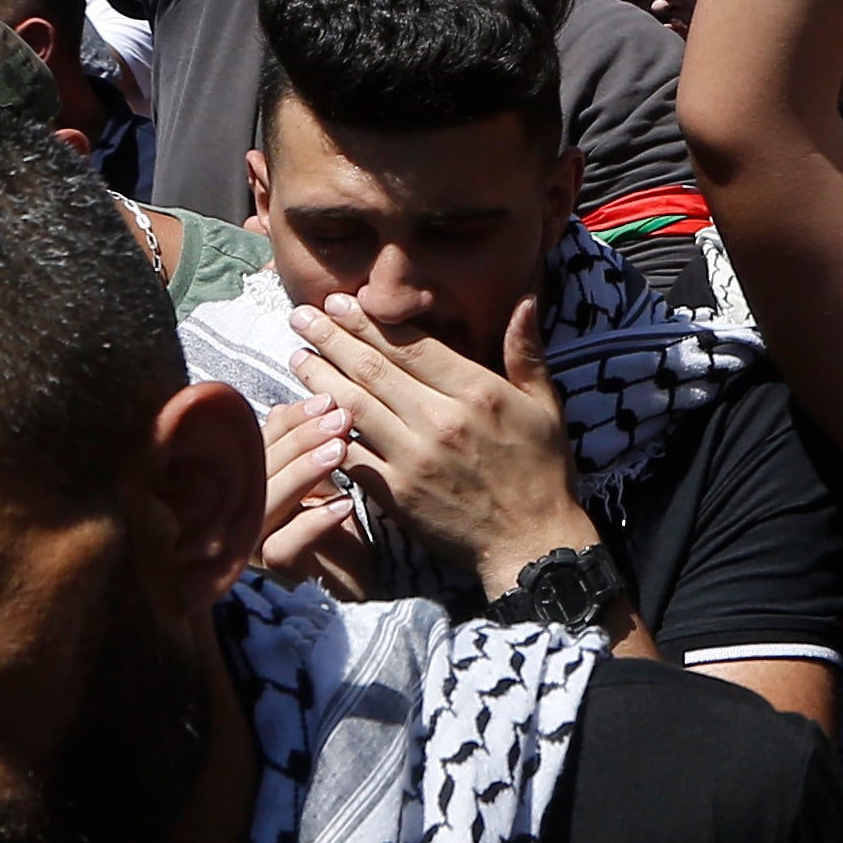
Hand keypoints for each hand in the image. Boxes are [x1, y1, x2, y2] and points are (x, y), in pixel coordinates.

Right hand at [254, 395, 370, 589]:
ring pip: (265, 503)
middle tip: (340, 418)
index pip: (259, 442)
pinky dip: (312, 523)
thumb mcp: (325, 472)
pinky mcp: (279, 573)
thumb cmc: (340, 515)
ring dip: (302, 473)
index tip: (327, 399)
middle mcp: (243, 511)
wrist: (363, 573)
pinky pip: (283, 547)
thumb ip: (306, 442)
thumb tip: (283, 406)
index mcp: (251, 480)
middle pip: (257, 469)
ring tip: (340, 451)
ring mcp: (255, 542)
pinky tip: (344, 503)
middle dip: (299, 439)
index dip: (291, 419)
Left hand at [290, 293, 599, 601]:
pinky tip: (308, 416)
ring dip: (320, 379)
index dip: (368, 321)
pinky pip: (352, 456)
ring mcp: (415, 458)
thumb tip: (526, 300)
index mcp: (477, 392)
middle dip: (332, 338)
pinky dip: (327, 434)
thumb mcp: (546, 406)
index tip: (339, 301)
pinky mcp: (397, 494)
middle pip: (373, 369)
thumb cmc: (542, 472)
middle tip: (301, 316)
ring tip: (296, 356)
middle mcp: (441, 420)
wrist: (531, 542)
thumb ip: (527, 352)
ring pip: (354, 407)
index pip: (410, 345)